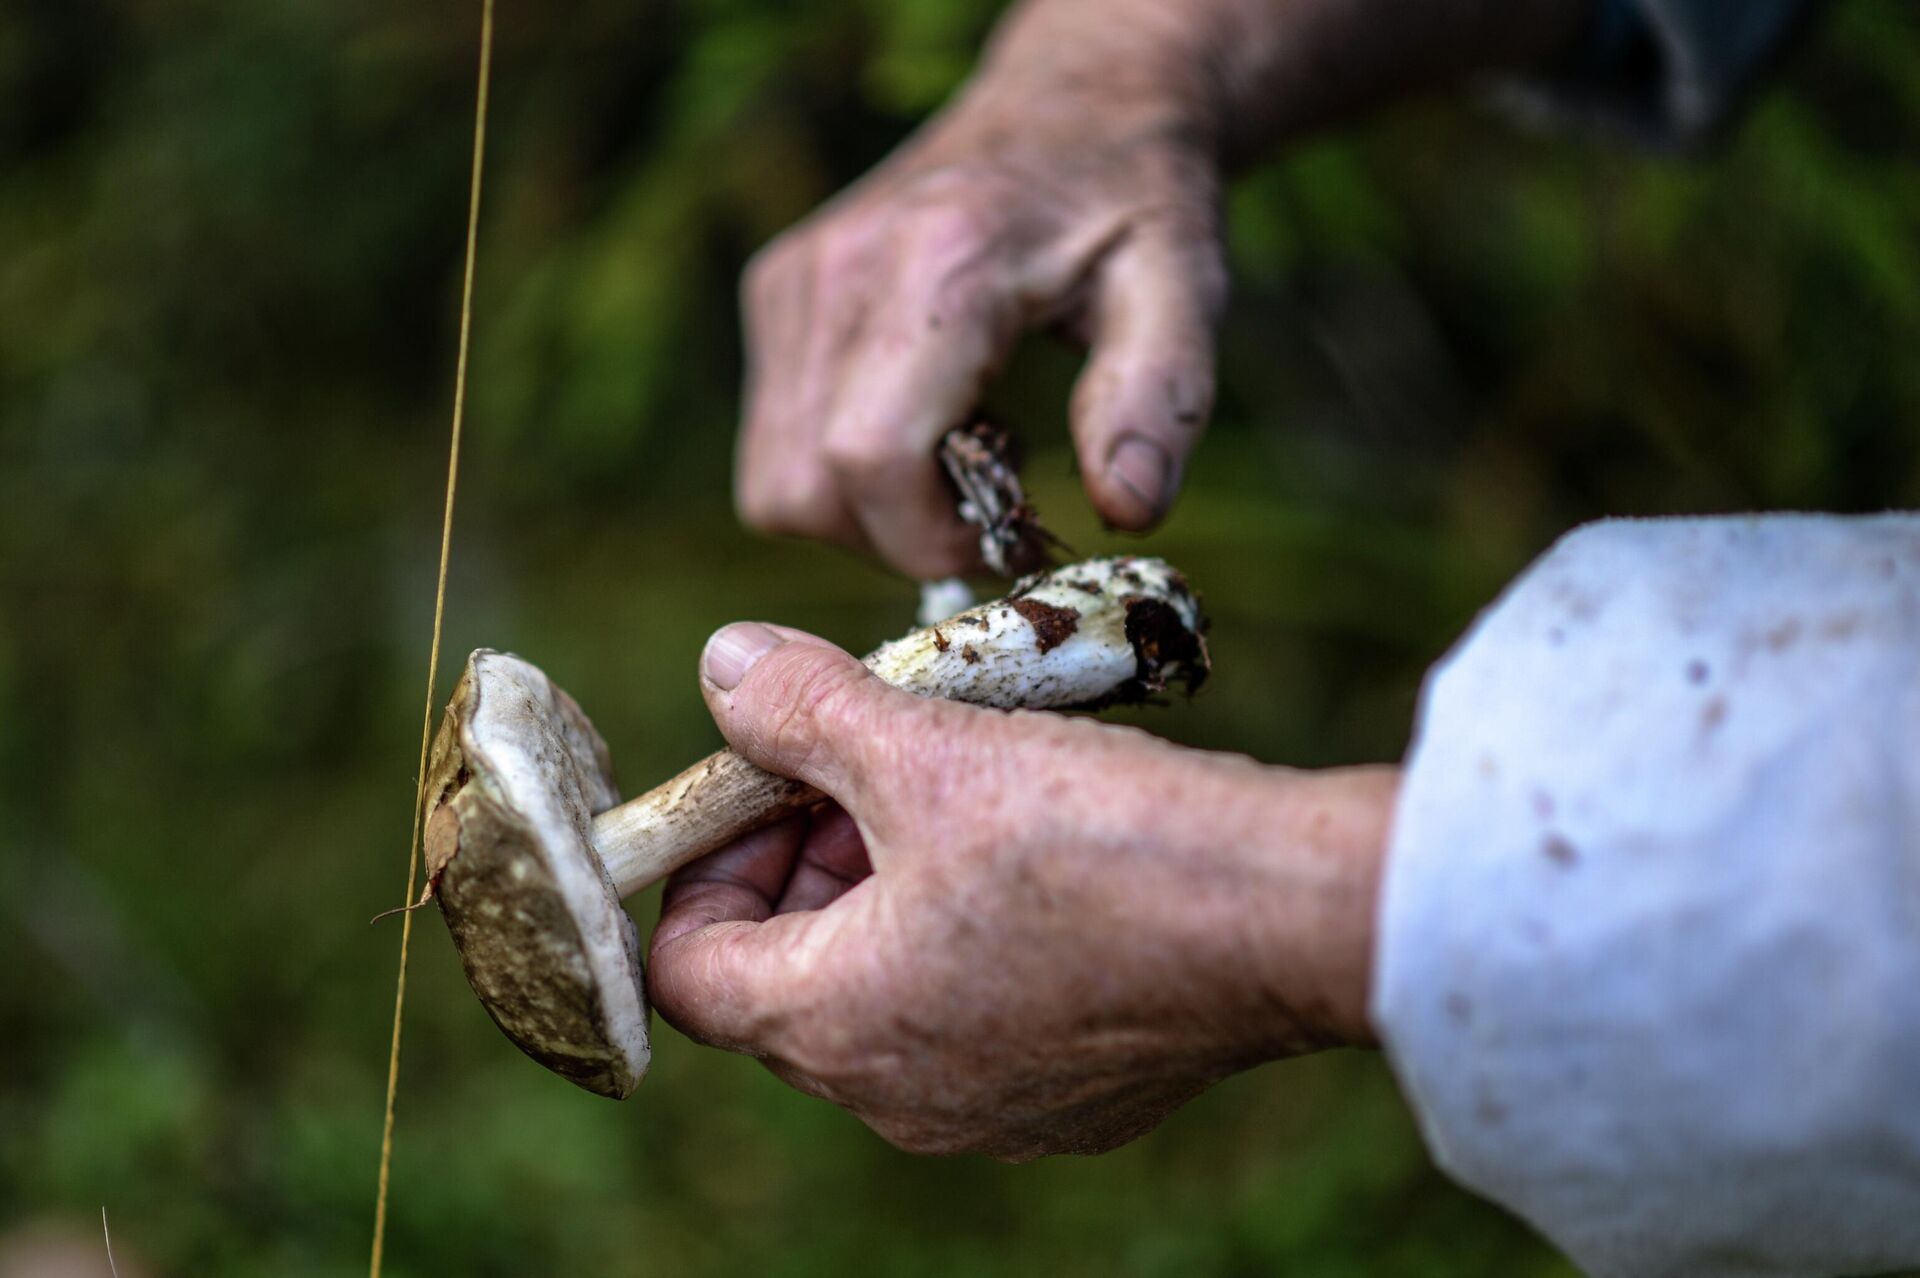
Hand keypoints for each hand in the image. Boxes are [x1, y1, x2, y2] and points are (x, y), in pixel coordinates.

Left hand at [648, 621, 1396, 1159]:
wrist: (1294, 917)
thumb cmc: (1106, 843)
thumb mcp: (931, 750)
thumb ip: (806, 710)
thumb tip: (725, 667)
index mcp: (837, 1026)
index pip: (689, 966)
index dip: (706, 860)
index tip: (767, 781)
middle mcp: (900, 1096)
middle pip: (788, 975)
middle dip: (807, 859)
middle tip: (868, 766)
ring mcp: (993, 1109)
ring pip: (885, 992)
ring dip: (890, 889)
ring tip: (958, 789)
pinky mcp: (1076, 1098)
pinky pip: (977, 1016)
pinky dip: (972, 935)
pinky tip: (1038, 857)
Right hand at [733, 0, 1586, 577]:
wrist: (1074, 105)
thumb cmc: (1135, 203)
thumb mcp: (1184, 292)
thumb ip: (1159, 400)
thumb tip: (1126, 511)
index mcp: (941, 266)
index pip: (869, 456)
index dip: (929, 539)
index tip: (1011, 538)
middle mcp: (839, 269)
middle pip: (804, 490)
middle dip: (899, 540)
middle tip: (991, 511)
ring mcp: (793, 280)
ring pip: (774, 483)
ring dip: (865, 514)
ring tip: (960, 460)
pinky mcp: (775, 293)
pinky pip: (773, 443)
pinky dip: (840, 471)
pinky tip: (924, 421)